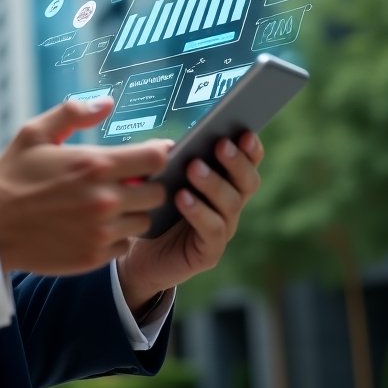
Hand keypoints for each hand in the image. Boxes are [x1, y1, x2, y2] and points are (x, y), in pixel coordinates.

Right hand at [0, 98, 168, 276]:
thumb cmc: (11, 177)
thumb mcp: (33, 134)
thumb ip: (72, 113)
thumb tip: (107, 103)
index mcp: (93, 165)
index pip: (154, 158)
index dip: (159, 152)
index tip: (154, 151)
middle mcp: (104, 200)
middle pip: (157, 192)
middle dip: (146, 183)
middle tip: (126, 180)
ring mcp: (101, 231)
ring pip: (144, 220)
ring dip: (132, 210)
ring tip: (107, 204)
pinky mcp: (95, 256)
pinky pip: (125, 245)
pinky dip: (117, 235)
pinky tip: (94, 225)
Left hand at [116, 131, 264, 312]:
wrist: (138, 256)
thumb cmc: (153, 210)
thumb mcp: (158, 180)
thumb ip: (167, 162)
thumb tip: (169, 146)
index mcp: (223, 183)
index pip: (246, 164)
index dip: (249, 149)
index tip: (243, 132)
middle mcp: (229, 206)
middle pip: (246, 182)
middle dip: (236, 161)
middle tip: (220, 144)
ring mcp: (222, 230)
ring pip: (231, 204)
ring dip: (213, 183)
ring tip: (194, 167)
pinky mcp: (209, 252)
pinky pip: (212, 230)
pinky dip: (199, 212)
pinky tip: (183, 198)